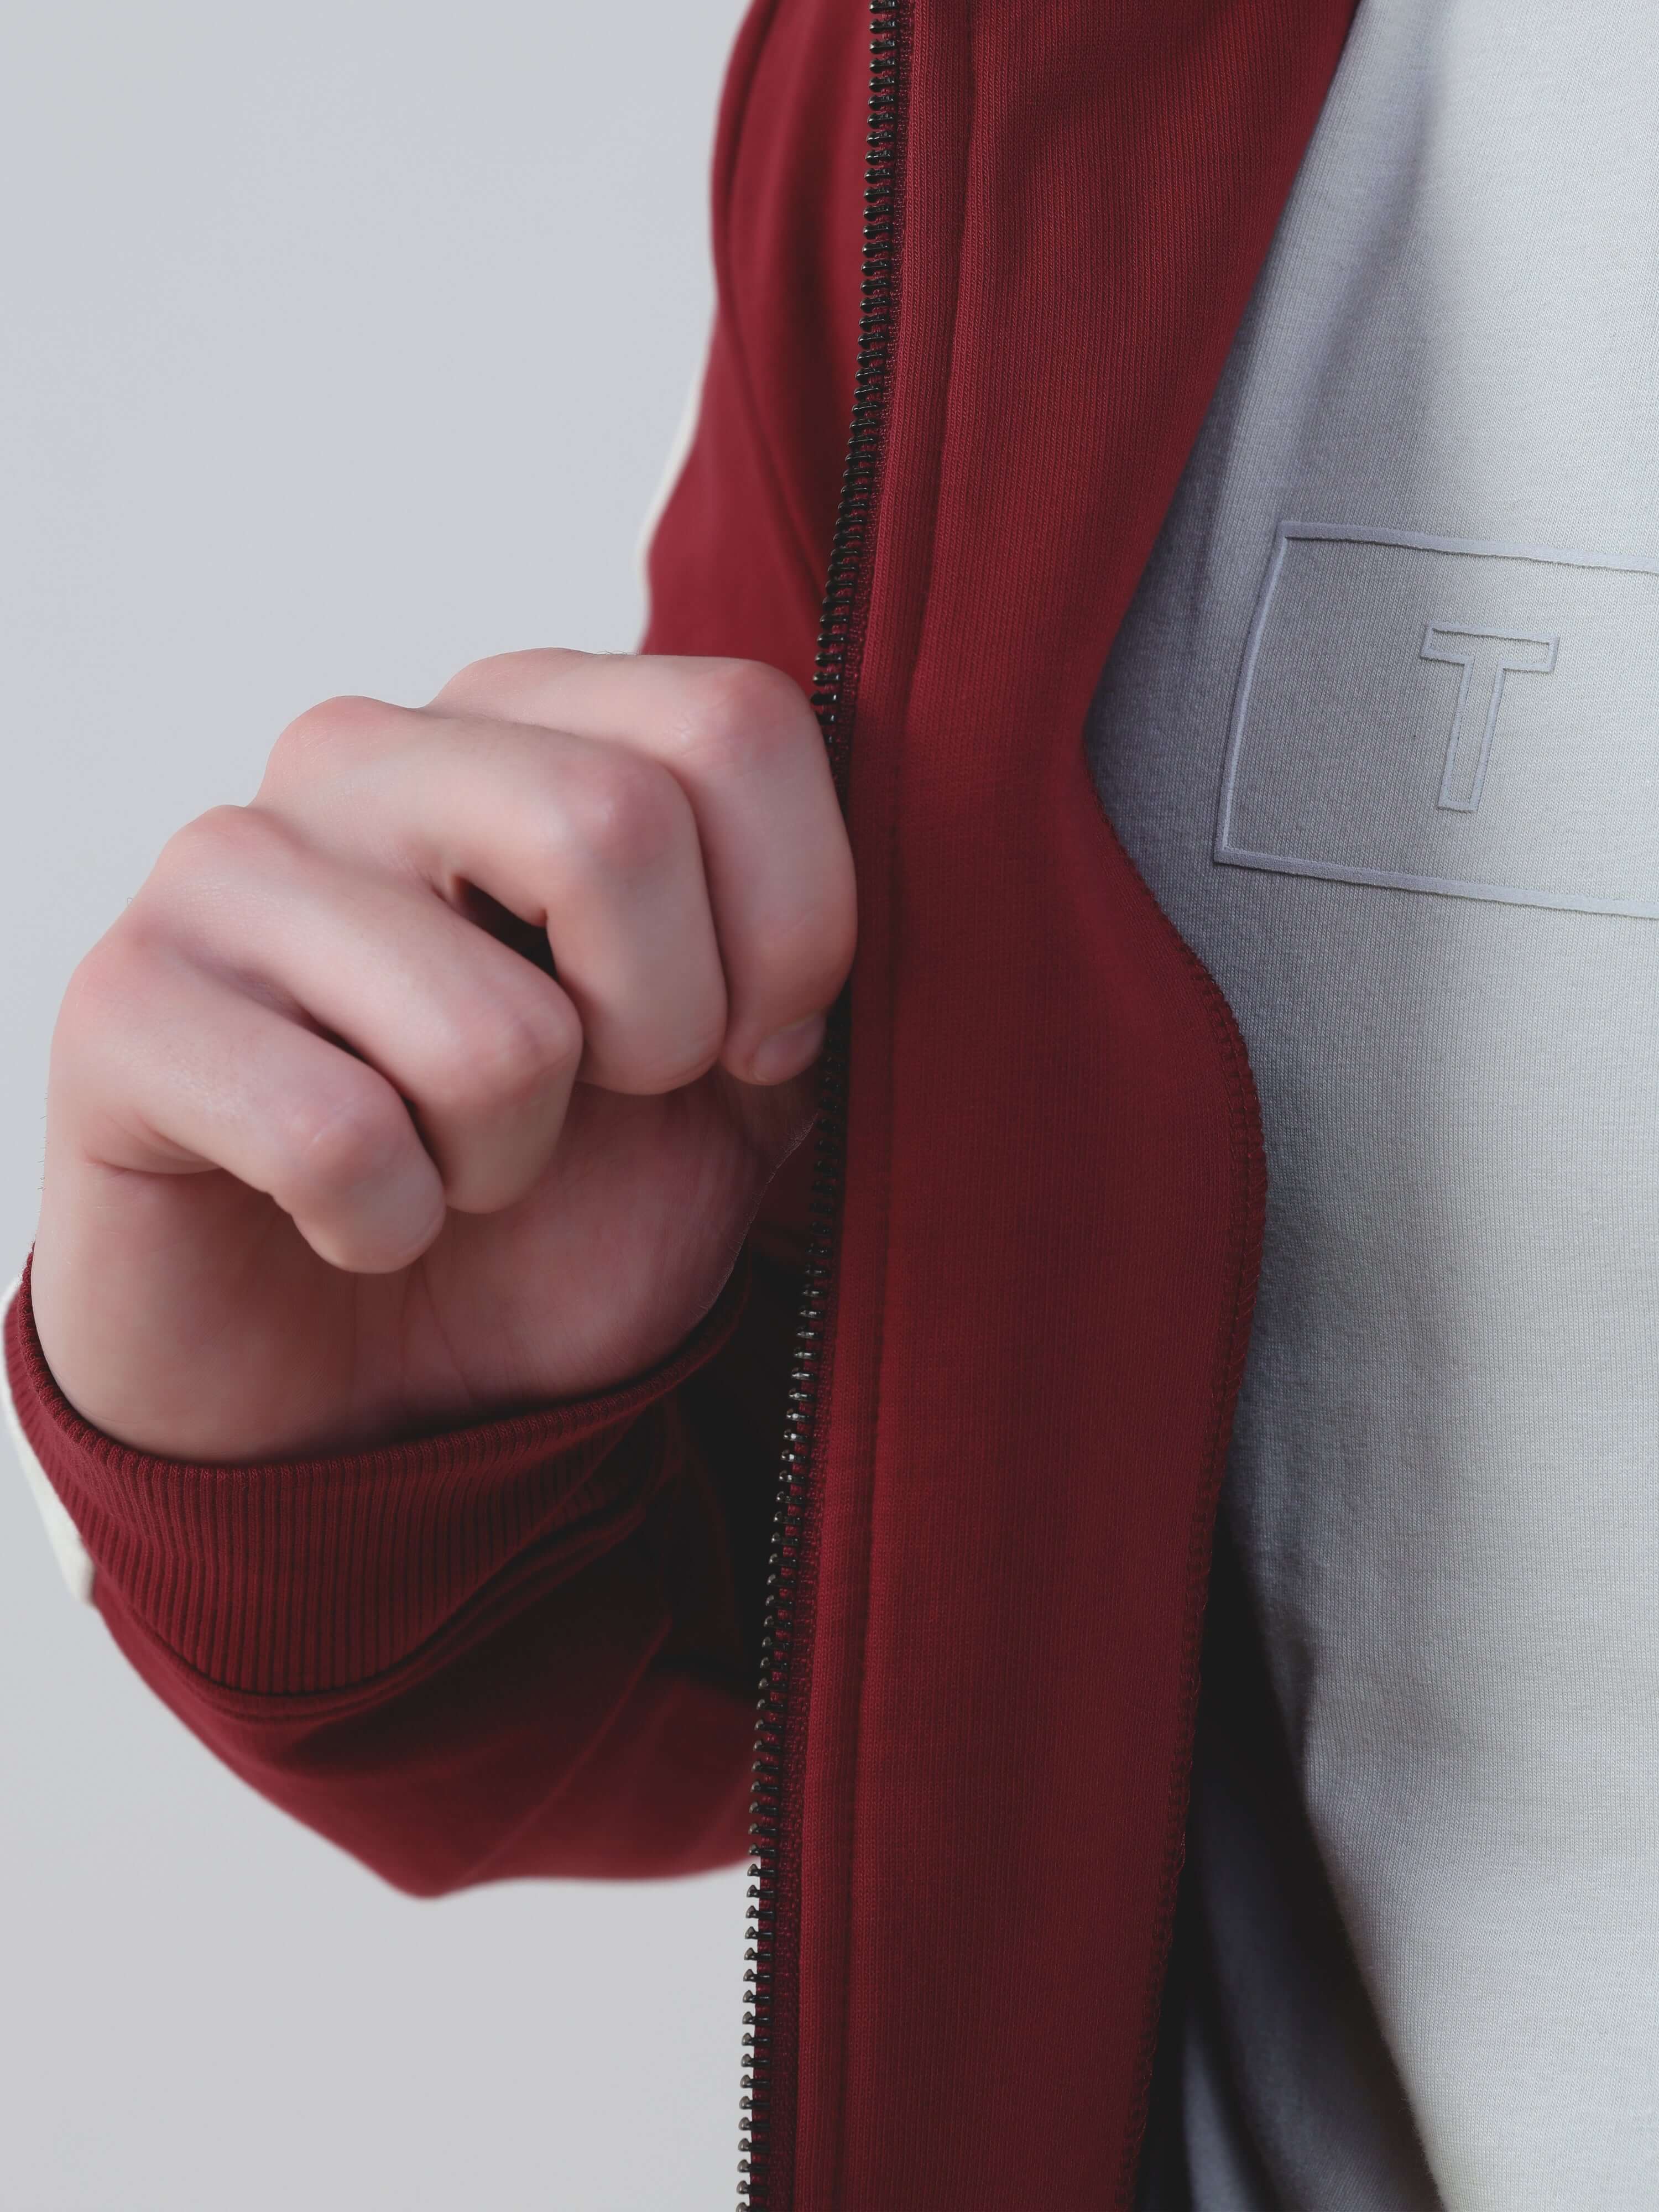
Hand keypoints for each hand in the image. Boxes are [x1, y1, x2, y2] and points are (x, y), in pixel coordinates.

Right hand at [29, 650, 854, 1459]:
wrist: (371, 1389)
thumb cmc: (553, 1219)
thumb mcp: (737, 1095)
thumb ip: (815, 967)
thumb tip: (915, 868)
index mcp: (528, 730)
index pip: (736, 720)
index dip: (799, 927)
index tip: (757, 1047)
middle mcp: (368, 754)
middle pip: (616, 824)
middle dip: (664, 1038)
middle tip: (598, 1106)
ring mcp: (225, 864)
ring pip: (492, 1019)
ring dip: (513, 1158)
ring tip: (457, 1164)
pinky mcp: (123, 1004)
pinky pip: (338, 1135)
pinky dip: (385, 1228)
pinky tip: (347, 1219)